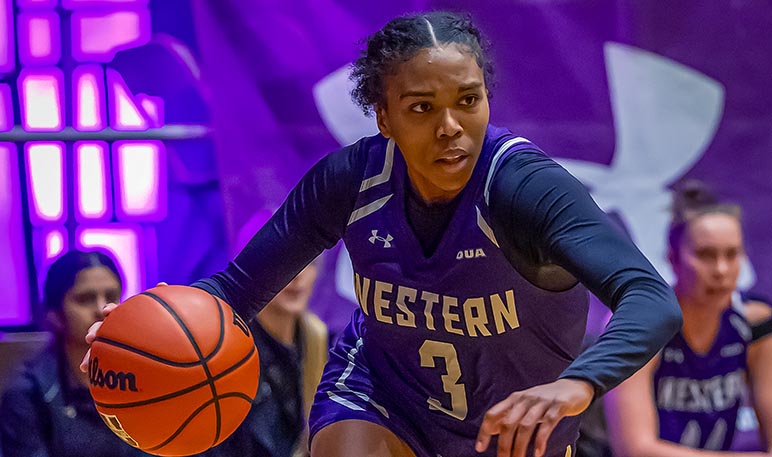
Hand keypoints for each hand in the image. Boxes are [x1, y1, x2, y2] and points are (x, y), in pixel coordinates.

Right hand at [79, 282, 168, 372]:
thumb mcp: (158, 308)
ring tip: (84, 366)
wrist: (157, 336)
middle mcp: (115, 328)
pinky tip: (85, 372)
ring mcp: (112, 341)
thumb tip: (162, 284)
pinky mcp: (112, 355)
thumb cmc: (156, 320)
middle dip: (95, 331)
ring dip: (90, 354)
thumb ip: (158, 297)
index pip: (114, 311)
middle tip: (90, 337)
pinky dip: (93, 365)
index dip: (110, 310)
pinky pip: (103, 360)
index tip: (107, 312)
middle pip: (101, 328)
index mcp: (123, 316)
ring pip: (98, 347)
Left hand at [475, 378, 593, 456]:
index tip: (480, 447)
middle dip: (503, 444)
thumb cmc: (546, 398)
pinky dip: (540, 440)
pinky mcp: (558, 406)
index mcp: (514, 399)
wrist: (573, 386)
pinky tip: (538, 452)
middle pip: (508, 423)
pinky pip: (547, 424)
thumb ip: (509, 415)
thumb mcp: (525, 404)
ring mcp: (541, 402)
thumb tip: (491, 429)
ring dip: (520, 446)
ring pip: (525, 426)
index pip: (493, 414)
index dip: (485, 431)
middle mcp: (525, 399)